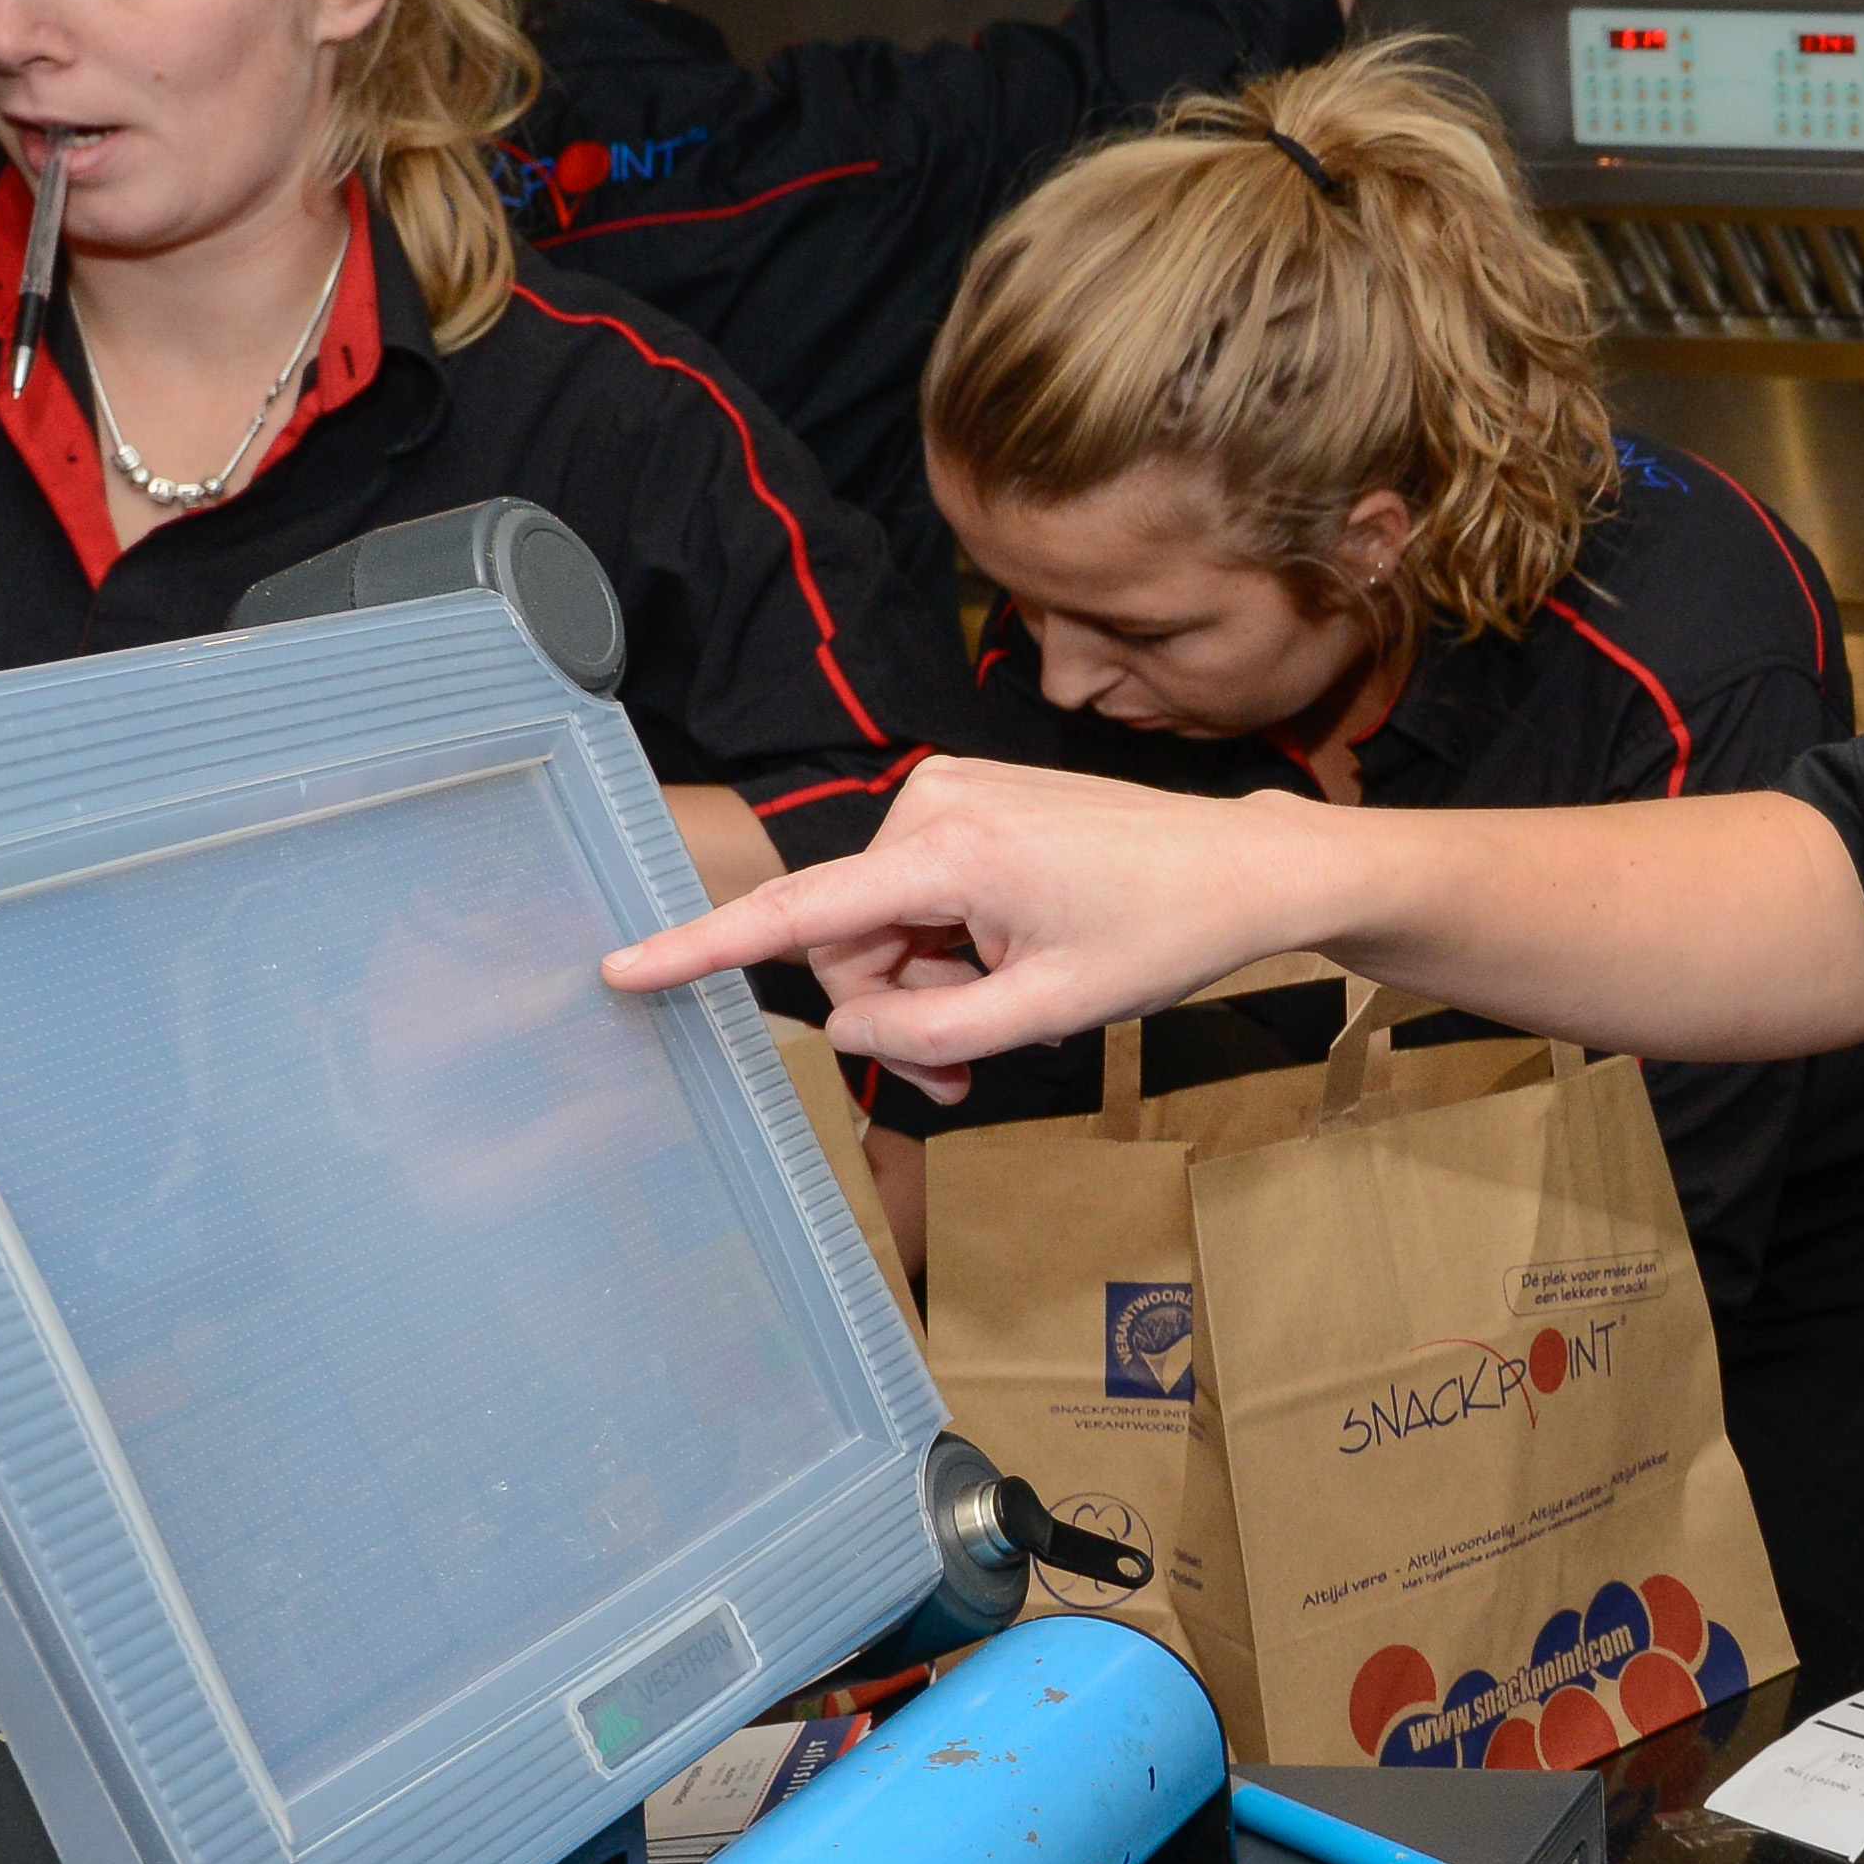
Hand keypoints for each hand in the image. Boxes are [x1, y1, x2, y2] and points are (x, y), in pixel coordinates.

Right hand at [604, 756, 1340, 1069]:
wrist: (1241, 868)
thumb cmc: (1163, 932)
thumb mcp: (1050, 1011)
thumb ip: (931, 1031)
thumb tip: (845, 1026)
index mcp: (948, 851)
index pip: (798, 914)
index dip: (705, 949)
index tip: (622, 966)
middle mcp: (931, 803)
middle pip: (850, 943)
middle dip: (897, 1012)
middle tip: (965, 1070)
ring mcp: (948, 793)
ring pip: (883, 926)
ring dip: (928, 986)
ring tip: (1007, 1014)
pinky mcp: (966, 799)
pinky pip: (916, 893)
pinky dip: (946, 943)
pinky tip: (1010, 958)